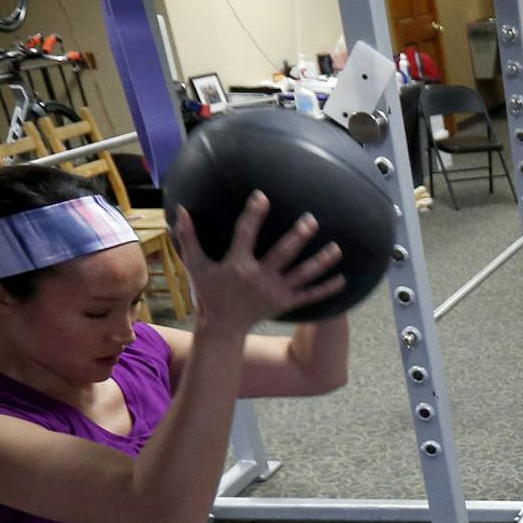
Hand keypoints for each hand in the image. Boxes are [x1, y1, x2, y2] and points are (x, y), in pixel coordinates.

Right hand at [172, 192, 346, 331]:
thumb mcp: (195, 265)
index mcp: (237, 265)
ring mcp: (275, 292)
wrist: (222, 326)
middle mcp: (259, 278)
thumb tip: (179, 209)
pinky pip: (309, 296)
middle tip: (312, 220)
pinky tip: (343, 280)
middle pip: (283, 254)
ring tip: (337, 248)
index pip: (246, 234)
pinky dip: (326, 289)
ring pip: (302, 275)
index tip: (263, 196)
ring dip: (321, 262)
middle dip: (298, 237)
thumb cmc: (209, 291)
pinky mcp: (285, 304)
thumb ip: (188, 237)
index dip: (254, 215)